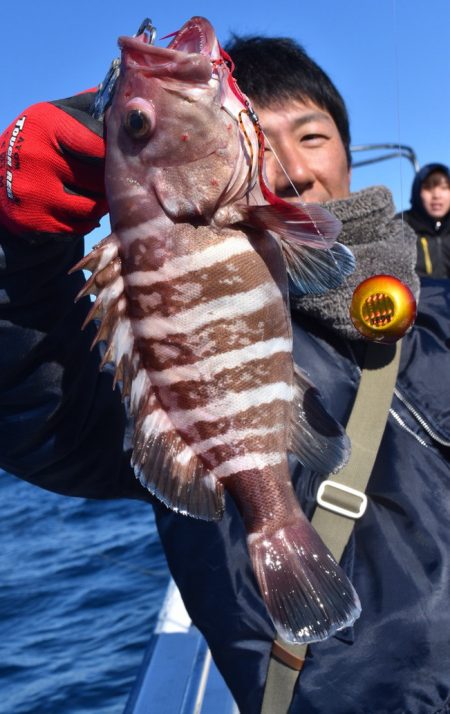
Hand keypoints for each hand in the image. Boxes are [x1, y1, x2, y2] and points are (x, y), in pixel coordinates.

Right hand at [0, 90, 106, 239]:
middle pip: (98, 177)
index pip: (98, 143)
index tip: (120, 157)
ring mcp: (35, 191)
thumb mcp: (52, 117)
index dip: (114, 154)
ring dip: (101, 203)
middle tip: (114, 181)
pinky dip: (87, 221)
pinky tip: (82, 211)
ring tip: (100, 195)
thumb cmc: (37, 145)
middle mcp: (37, 156)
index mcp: (46, 125)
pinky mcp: (36, 220)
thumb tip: (123, 96)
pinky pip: (80, 226)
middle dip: (110, 182)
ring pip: (93, 205)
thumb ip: (86, 107)